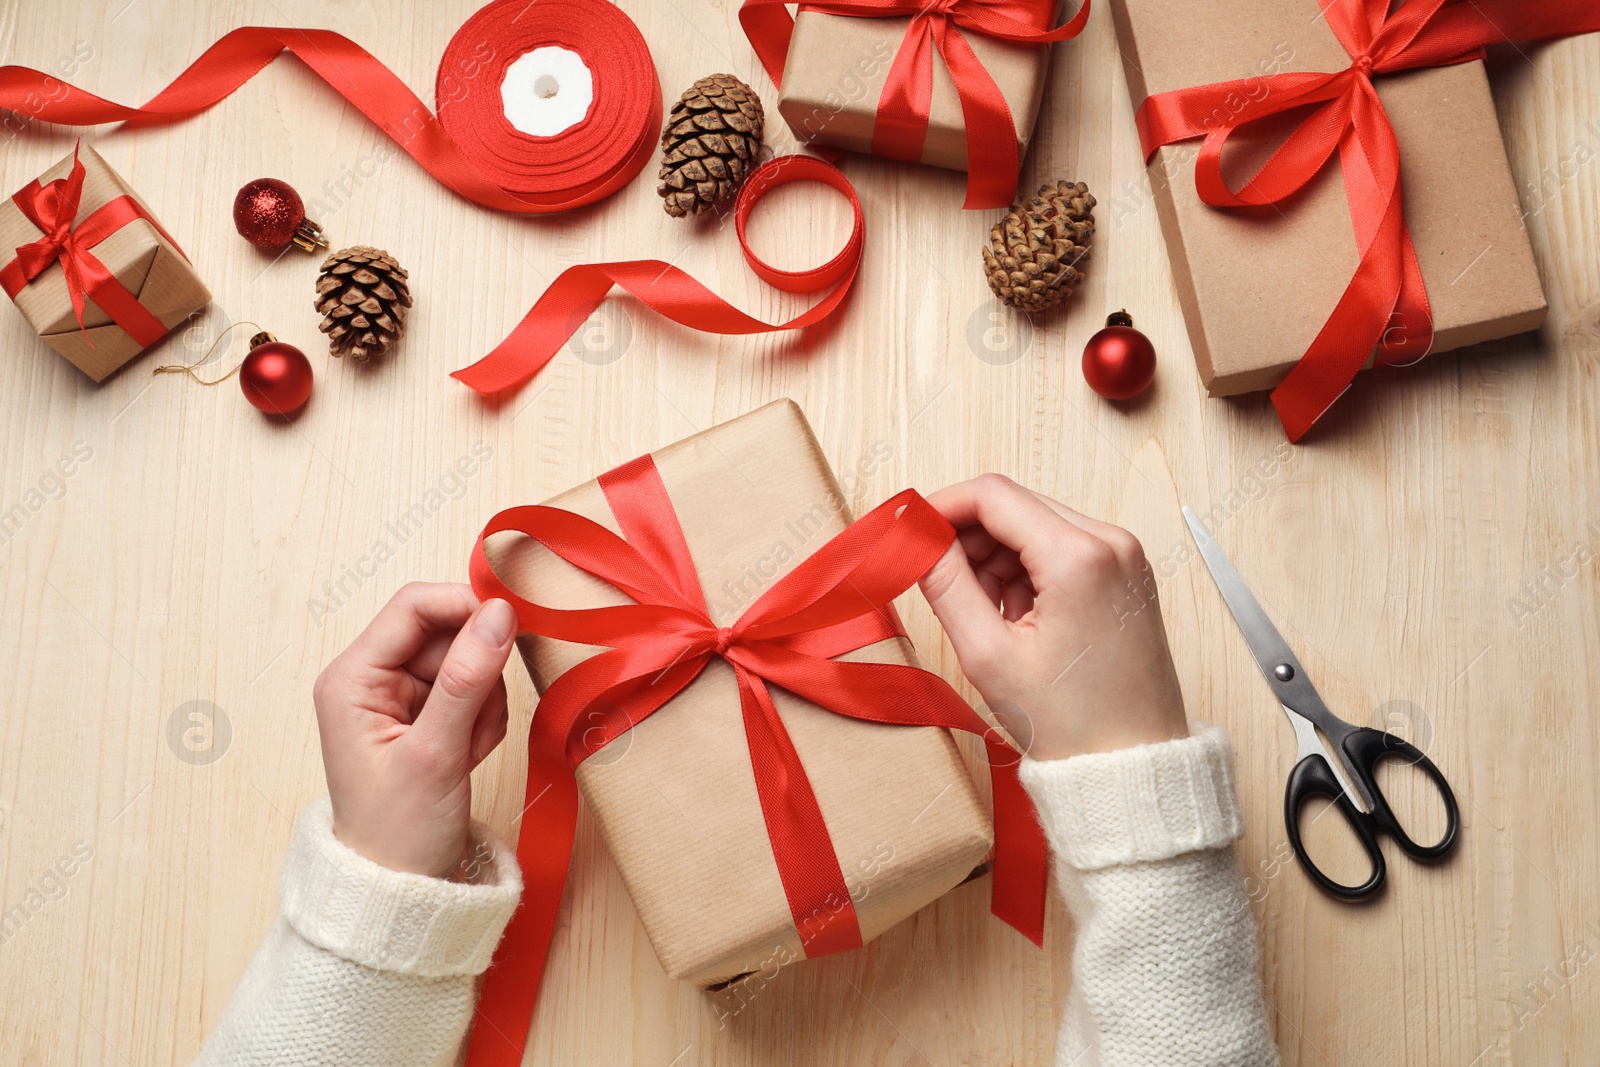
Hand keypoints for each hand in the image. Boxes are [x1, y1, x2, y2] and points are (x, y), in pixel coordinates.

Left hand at [312, 583, 516, 876]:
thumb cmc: (398, 833)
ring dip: (484, 702)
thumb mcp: (435, 754)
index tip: (509, 626)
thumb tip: (499, 613)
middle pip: (447, 632)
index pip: (414, 606)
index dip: (464, 607)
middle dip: (477, 672)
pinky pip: (476, 690)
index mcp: (352, 678)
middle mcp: (372, 679)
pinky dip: (485, 719)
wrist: (402, 892)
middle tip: (477, 722)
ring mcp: (401, 698)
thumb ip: (467, 679)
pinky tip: (468, 755)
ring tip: (466, 751)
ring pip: (468, 661)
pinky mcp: (428, 716)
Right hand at [918, 475, 1187, 761]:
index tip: (912, 532)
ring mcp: (1125, 557)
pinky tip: (1019, 619)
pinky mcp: (1127, 575)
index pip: (993, 495)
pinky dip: (1028, 573)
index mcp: (1079, 557)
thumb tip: (917, 540)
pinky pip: (1062, 549)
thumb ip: (945, 584)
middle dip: (970, 539)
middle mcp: (1111, 543)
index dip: (942, 507)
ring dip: (998, 560)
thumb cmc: (1072, 724)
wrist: (1134, 766)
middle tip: (944, 585)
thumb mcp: (988, 654)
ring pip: (1036, 527)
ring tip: (990, 619)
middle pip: (1016, 507)